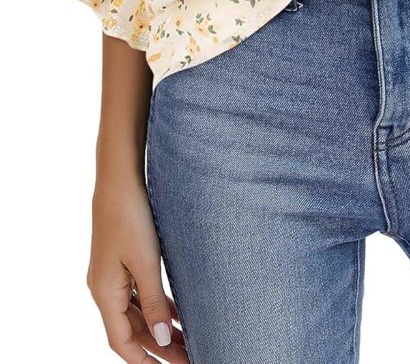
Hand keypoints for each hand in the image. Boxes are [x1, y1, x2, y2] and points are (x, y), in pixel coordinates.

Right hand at [87, 175, 188, 361]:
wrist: (119, 179)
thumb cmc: (130, 217)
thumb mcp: (146, 262)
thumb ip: (154, 302)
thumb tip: (159, 342)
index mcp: (104, 294)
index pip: (122, 342)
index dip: (143, 361)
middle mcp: (104, 289)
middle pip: (131, 331)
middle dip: (157, 348)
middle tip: (189, 359)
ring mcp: (112, 276)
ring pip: (136, 314)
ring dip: (158, 330)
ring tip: (187, 343)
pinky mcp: (122, 261)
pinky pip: (139, 295)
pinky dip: (157, 308)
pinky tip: (176, 316)